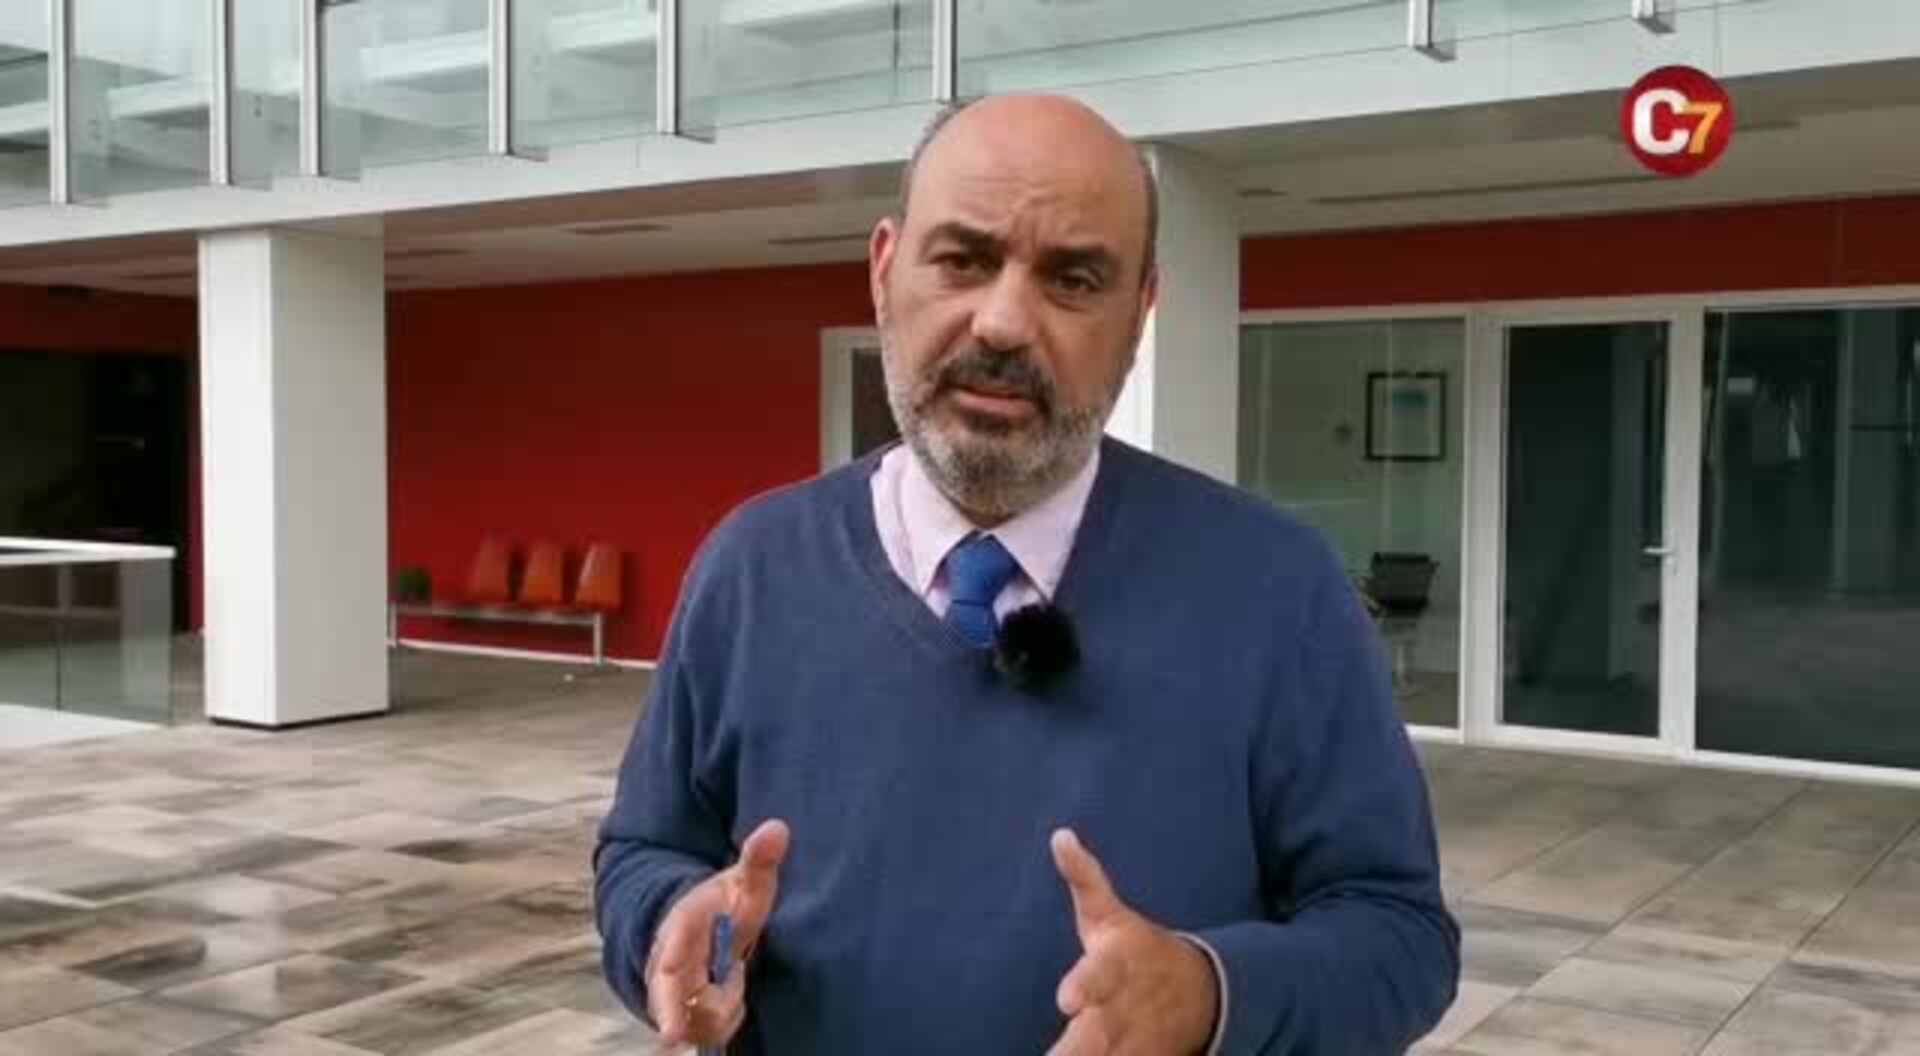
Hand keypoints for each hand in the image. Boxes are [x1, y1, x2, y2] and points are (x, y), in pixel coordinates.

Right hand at [645, 819, 790, 1047]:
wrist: (694, 923)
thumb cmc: (720, 904)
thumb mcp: (742, 881)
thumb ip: (758, 860)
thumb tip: (778, 829)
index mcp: (678, 932)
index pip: (670, 967)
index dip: (669, 1001)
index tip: (670, 1034)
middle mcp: (666, 968)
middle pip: (679, 1006)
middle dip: (702, 1011)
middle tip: (720, 1009)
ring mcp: (670, 994)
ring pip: (700, 1021)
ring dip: (726, 1005)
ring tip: (735, 973)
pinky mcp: (682, 1014)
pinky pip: (710, 1030)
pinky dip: (728, 1017)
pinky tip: (733, 993)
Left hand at [1047, 829, 1219, 1055]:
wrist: (1201, 992)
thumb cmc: (1136, 950)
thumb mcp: (1111, 914)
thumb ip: (1085, 879)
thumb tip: (1060, 835)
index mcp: (1118, 965)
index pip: (1100, 975)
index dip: (1084, 986)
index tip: (1066, 999)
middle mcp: (1125, 1009)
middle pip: (1097, 1034)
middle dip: (1078, 1046)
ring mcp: (1134, 1043)